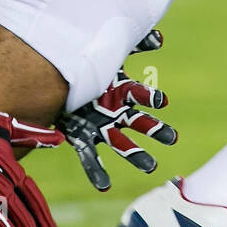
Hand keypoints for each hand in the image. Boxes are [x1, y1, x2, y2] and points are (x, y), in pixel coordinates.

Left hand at [59, 29, 176, 190]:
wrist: (54, 79)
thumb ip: (132, 44)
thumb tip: (160, 39)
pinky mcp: (82, 139)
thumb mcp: (108, 52)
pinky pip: (90, 157)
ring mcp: (100, 127)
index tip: (160, 102)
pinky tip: (104, 186)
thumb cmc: (87, 66)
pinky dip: (97, 171)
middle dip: (155, 129)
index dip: (149, 98)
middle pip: (138, 122)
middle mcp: (115, 111)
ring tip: (152, 166)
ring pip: (121, 142)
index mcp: (120, 91)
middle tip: (171, 137)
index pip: (139, 94)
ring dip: (136, 154)